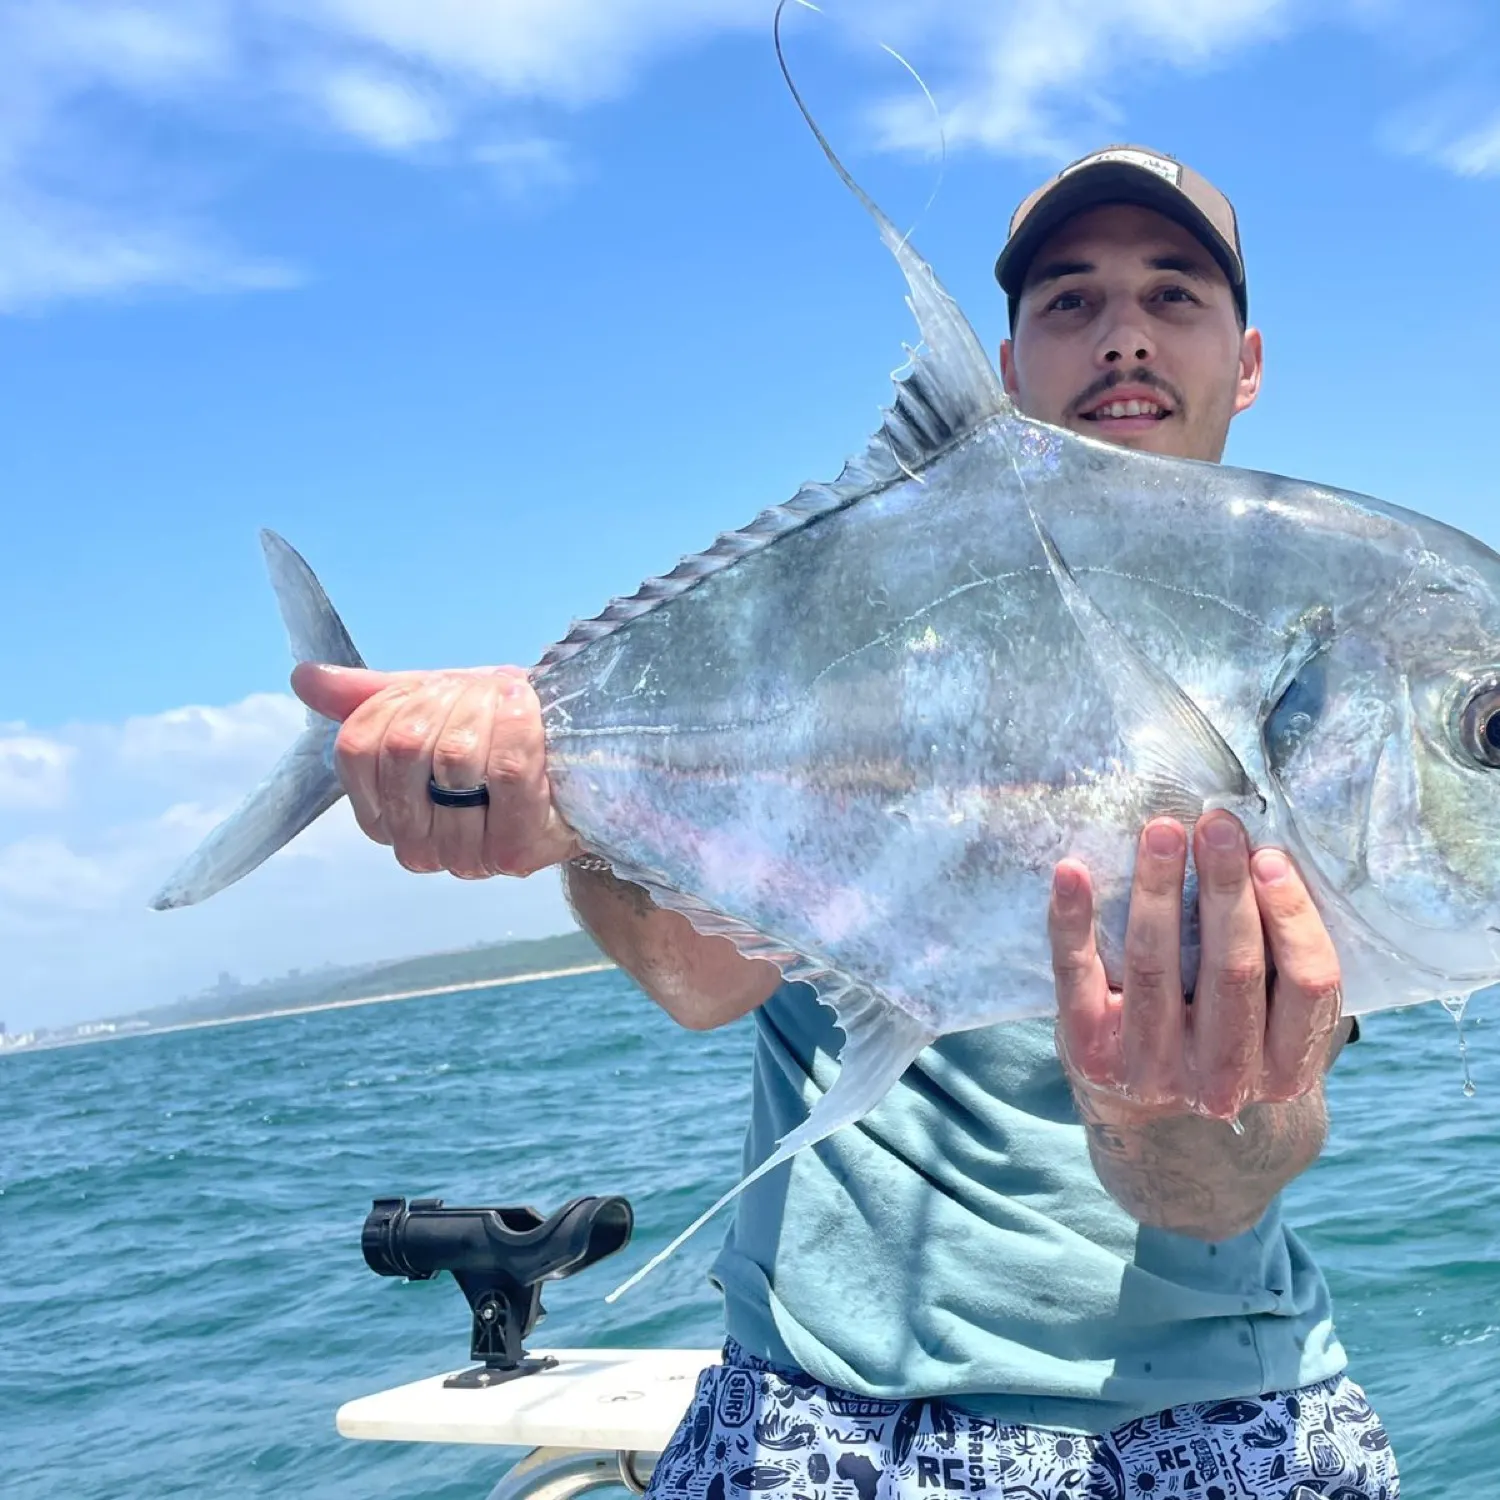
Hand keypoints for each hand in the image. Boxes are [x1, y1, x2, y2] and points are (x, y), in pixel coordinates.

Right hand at [291, 663, 581, 877]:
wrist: (578, 769)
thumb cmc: (498, 737)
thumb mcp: (434, 708)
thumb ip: (370, 698)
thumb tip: (304, 678)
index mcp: (383, 814)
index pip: (358, 747)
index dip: (397, 704)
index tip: (437, 691)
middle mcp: (415, 847)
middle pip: (405, 748)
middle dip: (446, 702)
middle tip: (482, 691)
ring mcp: (464, 858)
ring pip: (455, 757)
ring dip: (486, 709)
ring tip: (511, 698)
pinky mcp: (515, 851)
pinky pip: (505, 771)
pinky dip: (516, 725)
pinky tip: (526, 706)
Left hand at [1048, 811, 1343, 1122]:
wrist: (1144, 1110)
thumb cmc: (1219, 1031)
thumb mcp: (1268, 1015)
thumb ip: (1279, 957)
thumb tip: (1270, 852)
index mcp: (1286, 1069)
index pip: (1309, 987)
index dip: (1293, 918)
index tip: (1269, 856)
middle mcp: (1224, 1080)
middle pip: (1233, 972)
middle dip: (1226, 889)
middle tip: (1216, 825)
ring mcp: (1152, 1071)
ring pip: (1157, 968)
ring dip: (1158, 890)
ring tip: (1161, 832)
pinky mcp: (1090, 1052)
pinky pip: (1078, 977)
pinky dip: (1072, 920)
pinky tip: (1071, 871)